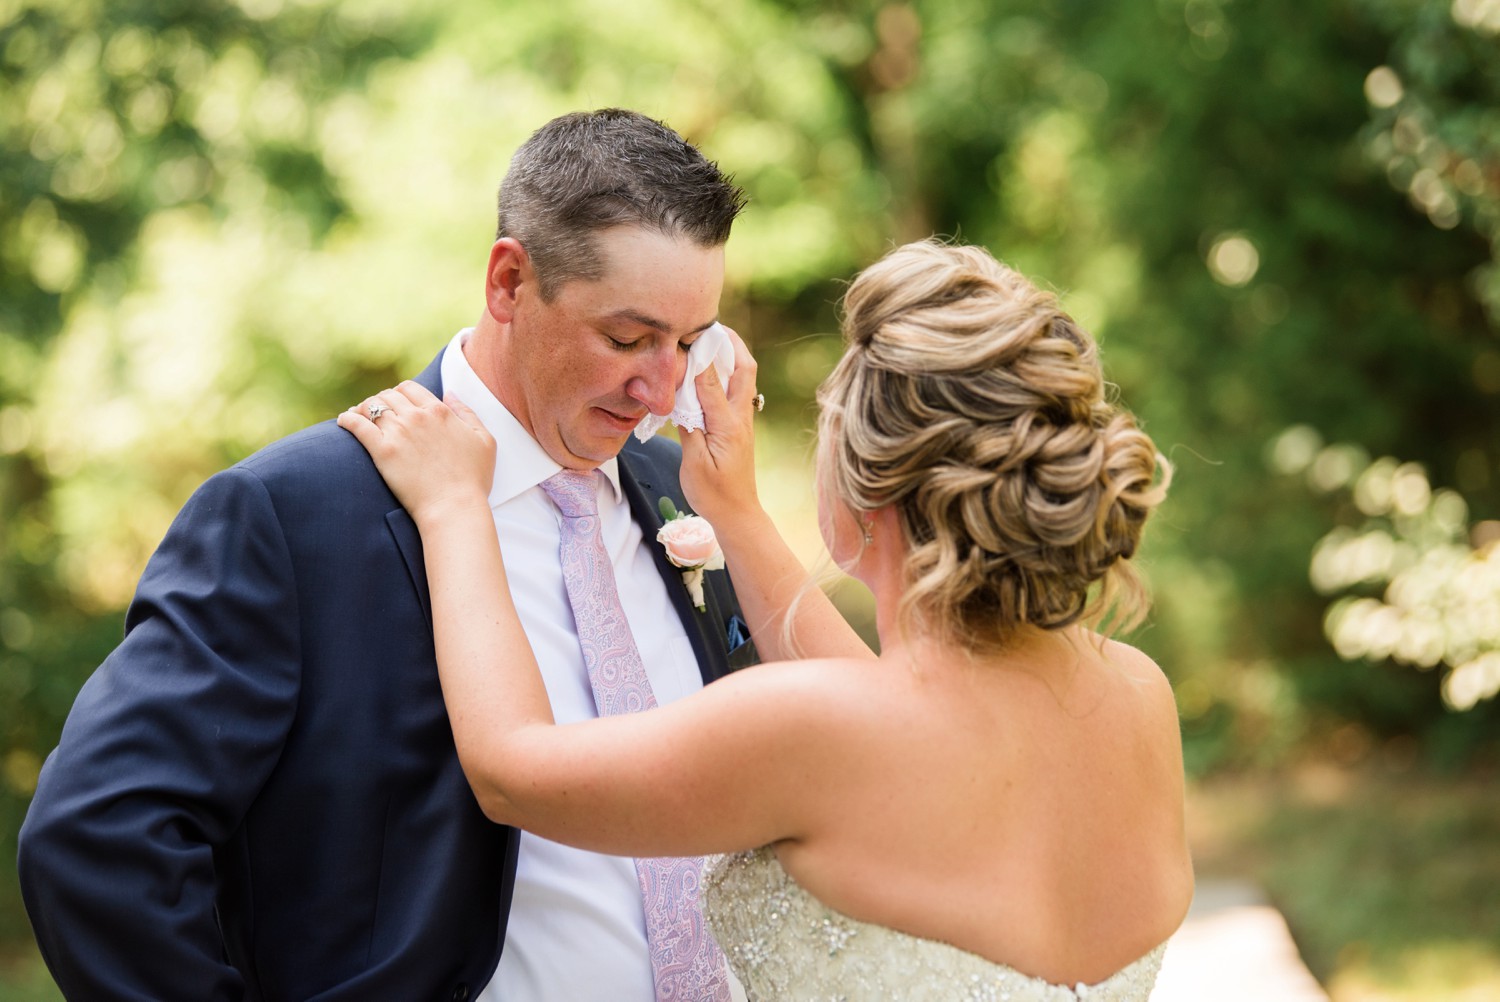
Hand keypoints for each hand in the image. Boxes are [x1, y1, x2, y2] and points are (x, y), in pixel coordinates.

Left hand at [337, 381, 494, 525]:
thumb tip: (450, 393)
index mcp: (439, 411)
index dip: (400, 393)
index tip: (395, 403)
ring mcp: (399, 432)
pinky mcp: (382, 450)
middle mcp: (417, 416)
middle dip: (381, 400)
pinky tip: (344, 421)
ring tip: (358, 416)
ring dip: (363, 408)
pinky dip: (347, 419)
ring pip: (371, 406)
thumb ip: (467, 412)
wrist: (454, 506)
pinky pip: (357, 424)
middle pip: (388, 395)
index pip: (410, 388)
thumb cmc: (473, 479)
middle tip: (376, 412)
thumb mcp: (484, 440)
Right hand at [679, 324, 763, 528]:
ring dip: (729, 354)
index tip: (685, 333)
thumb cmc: (713, 493)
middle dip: (729, 341)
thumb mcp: (696, 461)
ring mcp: (743, 420)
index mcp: (728, 424)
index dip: (699, 354)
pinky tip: (708, 369)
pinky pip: (735, 391)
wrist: (737, 515)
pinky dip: (724, 373)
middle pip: (743, 367)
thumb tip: (682, 393)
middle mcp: (741, 416)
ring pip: (742, 377)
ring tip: (708, 337)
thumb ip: (690, 424)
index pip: (712, 380)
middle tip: (709, 323)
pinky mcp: (738, 426)